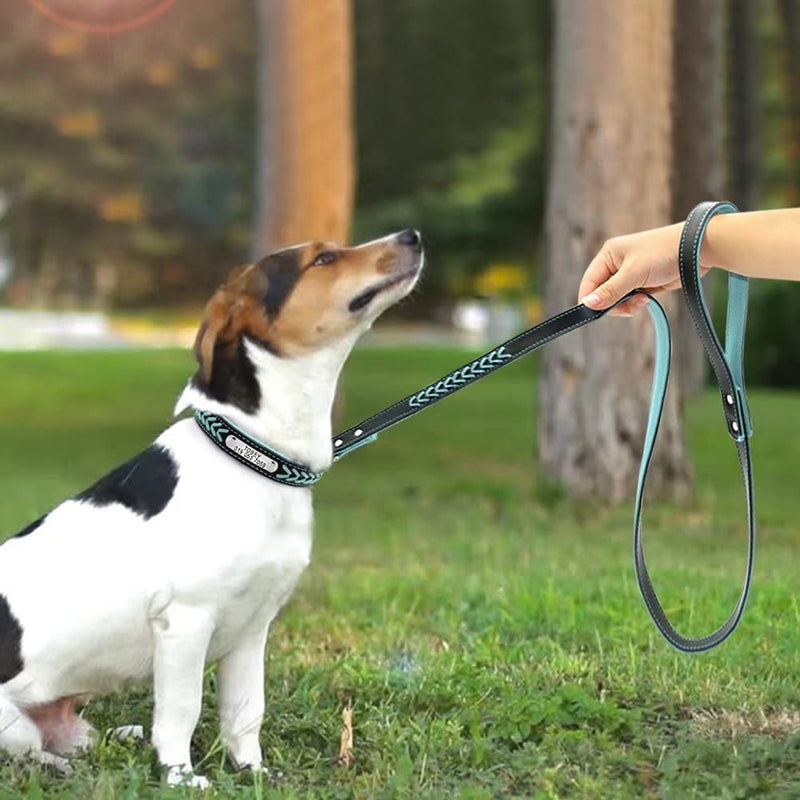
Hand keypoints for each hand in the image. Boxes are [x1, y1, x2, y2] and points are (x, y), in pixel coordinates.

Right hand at [577, 222, 711, 315]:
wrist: (698, 249)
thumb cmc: (664, 253)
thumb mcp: (634, 273)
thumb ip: (610, 291)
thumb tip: (588, 304)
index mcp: (608, 254)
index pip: (589, 282)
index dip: (591, 299)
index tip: (598, 314)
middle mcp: (616, 263)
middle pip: (602, 293)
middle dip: (613, 304)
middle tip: (629, 307)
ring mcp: (629, 273)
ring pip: (616, 298)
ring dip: (626, 305)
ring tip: (642, 301)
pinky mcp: (642, 281)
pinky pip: (631, 298)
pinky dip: (636, 303)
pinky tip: (647, 299)